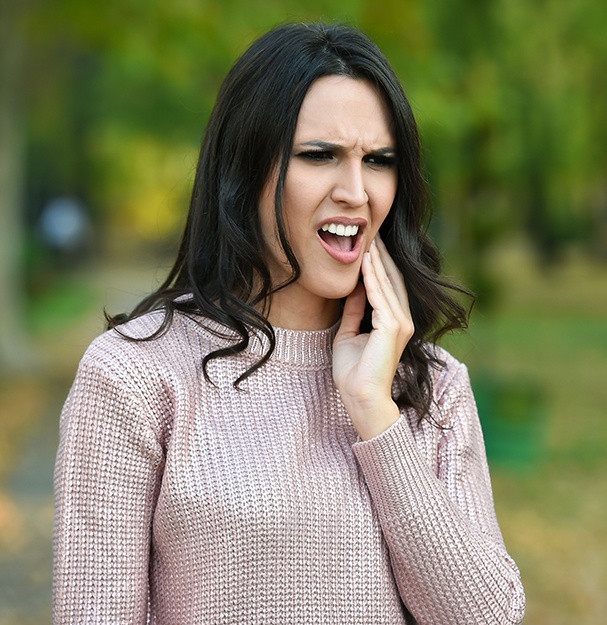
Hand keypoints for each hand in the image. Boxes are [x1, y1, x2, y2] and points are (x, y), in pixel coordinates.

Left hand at [333, 235, 413, 439]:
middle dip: (381, 257)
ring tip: (368, 239)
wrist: (361, 397)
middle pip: (392, 280)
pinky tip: (365, 260)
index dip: (378, 265)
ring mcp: (400, 323)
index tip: (368, 245)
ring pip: (387, 284)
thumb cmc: (354, 372)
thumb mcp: (350, 334)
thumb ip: (354, 311)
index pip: (387, 287)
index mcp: (394, 323)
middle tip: (372, 233)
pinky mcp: (393, 327)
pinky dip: (371, 277)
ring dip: (376, 261)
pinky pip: (380, 295)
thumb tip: (352, 290)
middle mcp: (402, 320)